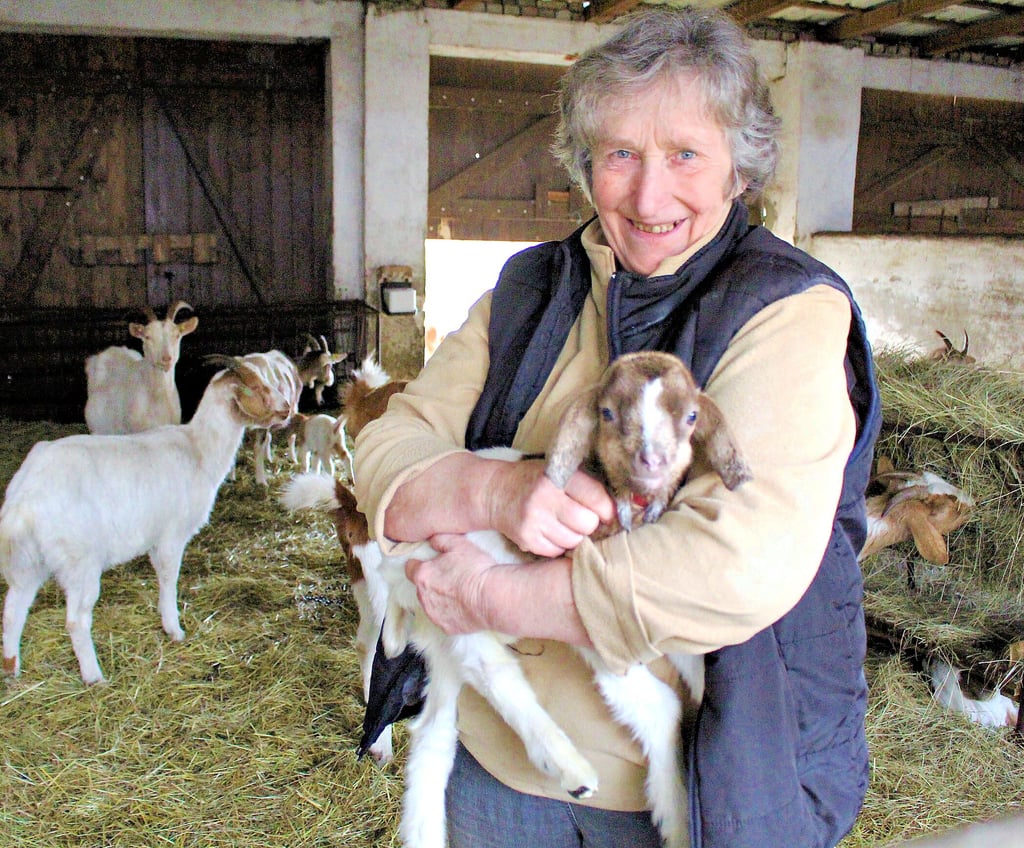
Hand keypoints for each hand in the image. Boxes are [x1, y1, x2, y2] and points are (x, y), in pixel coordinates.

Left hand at [405, 534, 500, 634]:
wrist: (492, 597)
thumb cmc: (475, 569)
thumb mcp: (458, 544)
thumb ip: (440, 540)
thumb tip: (432, 540)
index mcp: (422, 575)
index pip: (409, 568)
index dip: (418, 564)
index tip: (427, 563)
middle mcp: (423, 597)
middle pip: (421, 587)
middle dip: (432, 582)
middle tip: (450, 577)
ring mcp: (434, 615)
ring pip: (431, 604)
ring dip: (440, 598)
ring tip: (459, 593)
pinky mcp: (447, 628)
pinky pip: (445, 618)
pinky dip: (451, 613)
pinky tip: (465, 606)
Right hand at [484, 459, 614, 557]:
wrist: (497, 492)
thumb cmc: (537, 481)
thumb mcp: (559, 471)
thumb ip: (586, 485)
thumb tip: (623, 508)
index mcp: (558, 476)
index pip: (596, 497)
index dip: (606, 509)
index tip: (606, 512)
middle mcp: (544, 497)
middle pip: (587, 524)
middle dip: (589, 524)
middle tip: (581, 518)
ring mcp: (534, 520)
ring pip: (574, 541)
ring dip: (574, 536)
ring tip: (563, 524)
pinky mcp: (526, 538)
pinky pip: (557, 551)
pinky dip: (558, 545)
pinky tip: (550, 531)